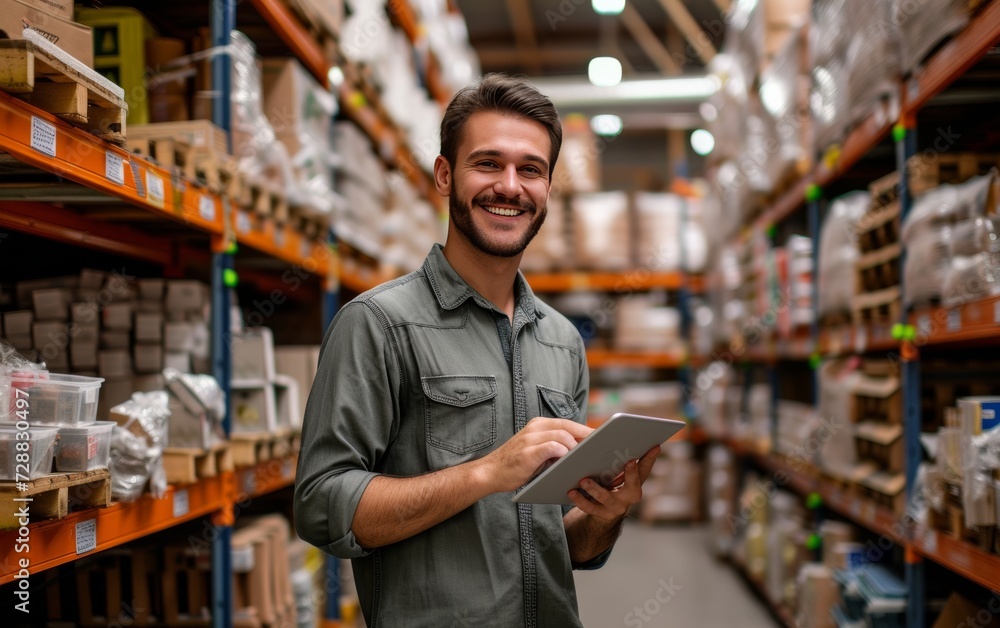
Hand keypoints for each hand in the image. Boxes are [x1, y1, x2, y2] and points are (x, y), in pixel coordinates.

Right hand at [477, 417, 592, 493]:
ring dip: (576, 447)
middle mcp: (535, 427)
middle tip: (602, 447)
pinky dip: (563, 452)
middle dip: (587, 436)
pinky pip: (552, 447)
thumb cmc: (515, 465)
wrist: (490, 473)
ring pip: (562, 435)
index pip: (567, 423)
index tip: (601, 439)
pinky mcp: (528, 452)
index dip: (585, 430)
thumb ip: (553, 447)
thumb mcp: (536, 451)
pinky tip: (569, 460)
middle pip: (568, 426)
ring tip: (586, 458)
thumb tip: (579, 451)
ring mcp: (530, 438)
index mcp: (538, 425)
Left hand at [567, 445, 660, 521]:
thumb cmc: (610, 483)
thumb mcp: (617, 472)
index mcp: (635, 483)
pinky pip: (590, 508)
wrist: (603, 512)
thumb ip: (620, 459)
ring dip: (595, 488)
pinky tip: (571, 491)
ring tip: (583, 480)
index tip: (654, 446)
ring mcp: (616, 507)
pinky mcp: (601, 514)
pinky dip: (580, 500)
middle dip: (632, 474)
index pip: (645, 470)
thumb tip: (621, 437)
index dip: (651, 459)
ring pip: (607, 497)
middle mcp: (629, 496)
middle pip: (633, 486)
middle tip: (630, 461)